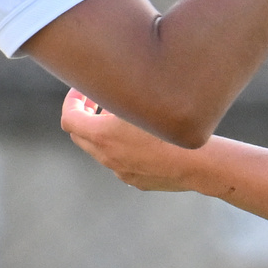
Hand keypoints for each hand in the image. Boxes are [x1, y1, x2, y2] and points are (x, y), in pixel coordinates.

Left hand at [61, 89, 205, 193]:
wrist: (198, 164)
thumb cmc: (172, 129)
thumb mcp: (141, 102)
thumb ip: (119, 94)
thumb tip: (110, 87)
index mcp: (102, 135)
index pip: (68, 118)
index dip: (71, 101)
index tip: (83, 91)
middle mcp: (106, 156)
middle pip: (79, 135)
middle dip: (84, 116)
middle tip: (98, 101)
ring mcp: (120, 171)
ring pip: (100, 149)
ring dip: (103, 132)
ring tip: (123, 117)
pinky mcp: (134, 180)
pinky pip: (119, 161)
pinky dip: (121, 147)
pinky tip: (143, 139)